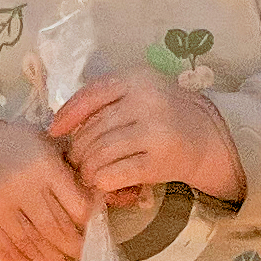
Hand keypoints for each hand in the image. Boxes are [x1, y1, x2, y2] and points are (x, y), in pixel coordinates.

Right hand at [0, 120, 93, 260]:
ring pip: (32, 244)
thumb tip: (109, 198)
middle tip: (80, 255)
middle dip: (72, 248)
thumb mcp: (52, 145)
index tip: (91, 229)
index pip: (77, 206)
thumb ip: (78, 168)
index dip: (87, 223)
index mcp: (44, 165)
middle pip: (55, 230)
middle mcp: (20, 186)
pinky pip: (6, 251)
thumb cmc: (23, 149)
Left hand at [49, 65, 245, 208]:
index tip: (54, 132)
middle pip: (93, 129)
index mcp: (137, 79)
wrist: (206, 136)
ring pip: (101, 153)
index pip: (91, 94)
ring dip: (87, 168)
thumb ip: (106, 99)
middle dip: (78, 150)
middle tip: (75, 161)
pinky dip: (102, 180)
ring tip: (87, 173)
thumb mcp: (138, 92)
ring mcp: (154, 131)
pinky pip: (116, 173)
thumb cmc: (163, 113)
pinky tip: (101, 182)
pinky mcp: (159, 160)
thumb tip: (60, 124)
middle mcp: (146, 101)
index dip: (68, 115)